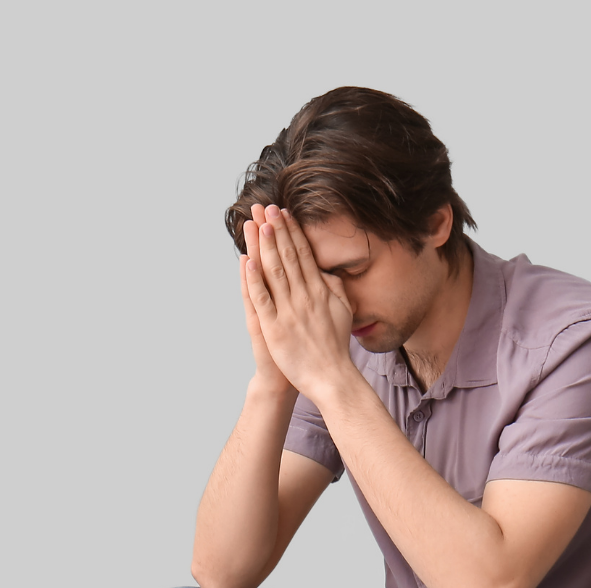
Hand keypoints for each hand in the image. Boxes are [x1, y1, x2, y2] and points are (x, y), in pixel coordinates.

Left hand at [243, 205, 357, 402]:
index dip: (293, 232)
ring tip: (258, 223)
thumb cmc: (335, 346)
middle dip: (277, 230)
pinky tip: (247, 262)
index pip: (303, 255)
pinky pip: (263, 300)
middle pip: (288, 257)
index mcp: (319, 291)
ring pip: (274, 272)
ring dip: (265, 246)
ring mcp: (288, 312)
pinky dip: (254, 281)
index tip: (284, 213)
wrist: (331, 377)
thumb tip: (329, 271)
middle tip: (267, 207)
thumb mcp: (343, 312)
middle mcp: (304, 297)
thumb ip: (335, 289)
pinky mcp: (275, 328)